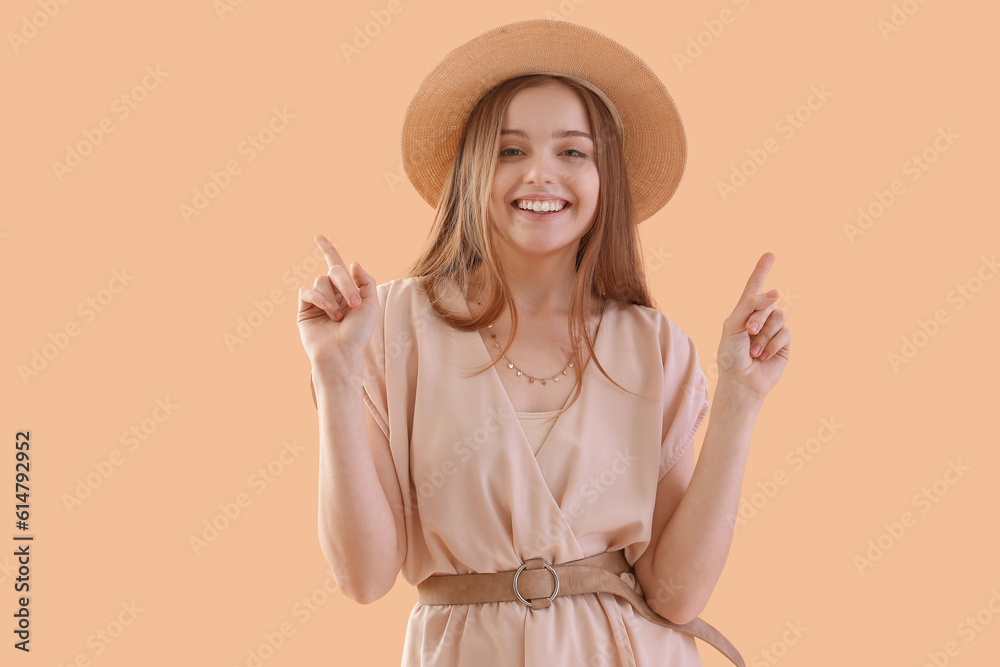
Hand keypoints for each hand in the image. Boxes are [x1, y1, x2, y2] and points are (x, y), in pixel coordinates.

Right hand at [296, 234, 378, 368]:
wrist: (342, 353)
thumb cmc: (359, 333)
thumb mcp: (371, 304)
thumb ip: (365, 280)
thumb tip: (352, 262)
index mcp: (347, 291)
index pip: (337, 266)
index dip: (327, 250)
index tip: (318, 237)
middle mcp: (332, 293)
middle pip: (334, 270)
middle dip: (346, 283)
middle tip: (355, 303)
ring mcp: (317, 301)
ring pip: (321, 280)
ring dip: (333, 297)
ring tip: (339, 317)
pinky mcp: (304, 309)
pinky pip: (307, 291)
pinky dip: (319, 299)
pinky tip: (327, 311)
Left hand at [716, 252, 790, 403]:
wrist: (741, 381)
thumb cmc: (731, 355)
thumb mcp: (733, 326)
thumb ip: (750, 306)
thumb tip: (775, 293)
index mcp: (744, 312)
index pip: (754, 287)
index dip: (762, 270)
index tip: (770, 254)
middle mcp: (760, 318)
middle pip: (768, 301)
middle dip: (758, 316)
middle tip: (749, 330)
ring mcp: (773, 330)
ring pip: (779, 316)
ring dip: (764, 334)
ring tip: (753, 350)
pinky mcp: (784, 342)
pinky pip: (785, 332)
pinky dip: (772, 344)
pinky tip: (763, 356)